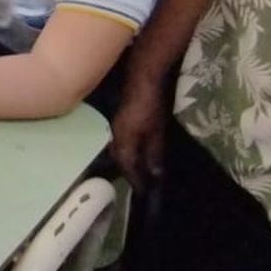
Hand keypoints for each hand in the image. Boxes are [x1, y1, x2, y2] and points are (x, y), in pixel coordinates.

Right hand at [110, 75, 169, 190]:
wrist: (143, 77)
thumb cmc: (151, 105)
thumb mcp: (157, 132)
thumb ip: (154, 154)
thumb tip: (155, 175)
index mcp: (122, 142)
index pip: (127, 168)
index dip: (136, 181)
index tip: (144, 192)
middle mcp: (114, 137)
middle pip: (119, 161)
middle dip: (129, 174)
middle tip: (140, 184)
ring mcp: (114, 128)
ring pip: (118, 152)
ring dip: (127, 163)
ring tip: (138, 171)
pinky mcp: (119, 122)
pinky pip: (120, 143)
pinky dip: (128, 151)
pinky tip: (136, 153)